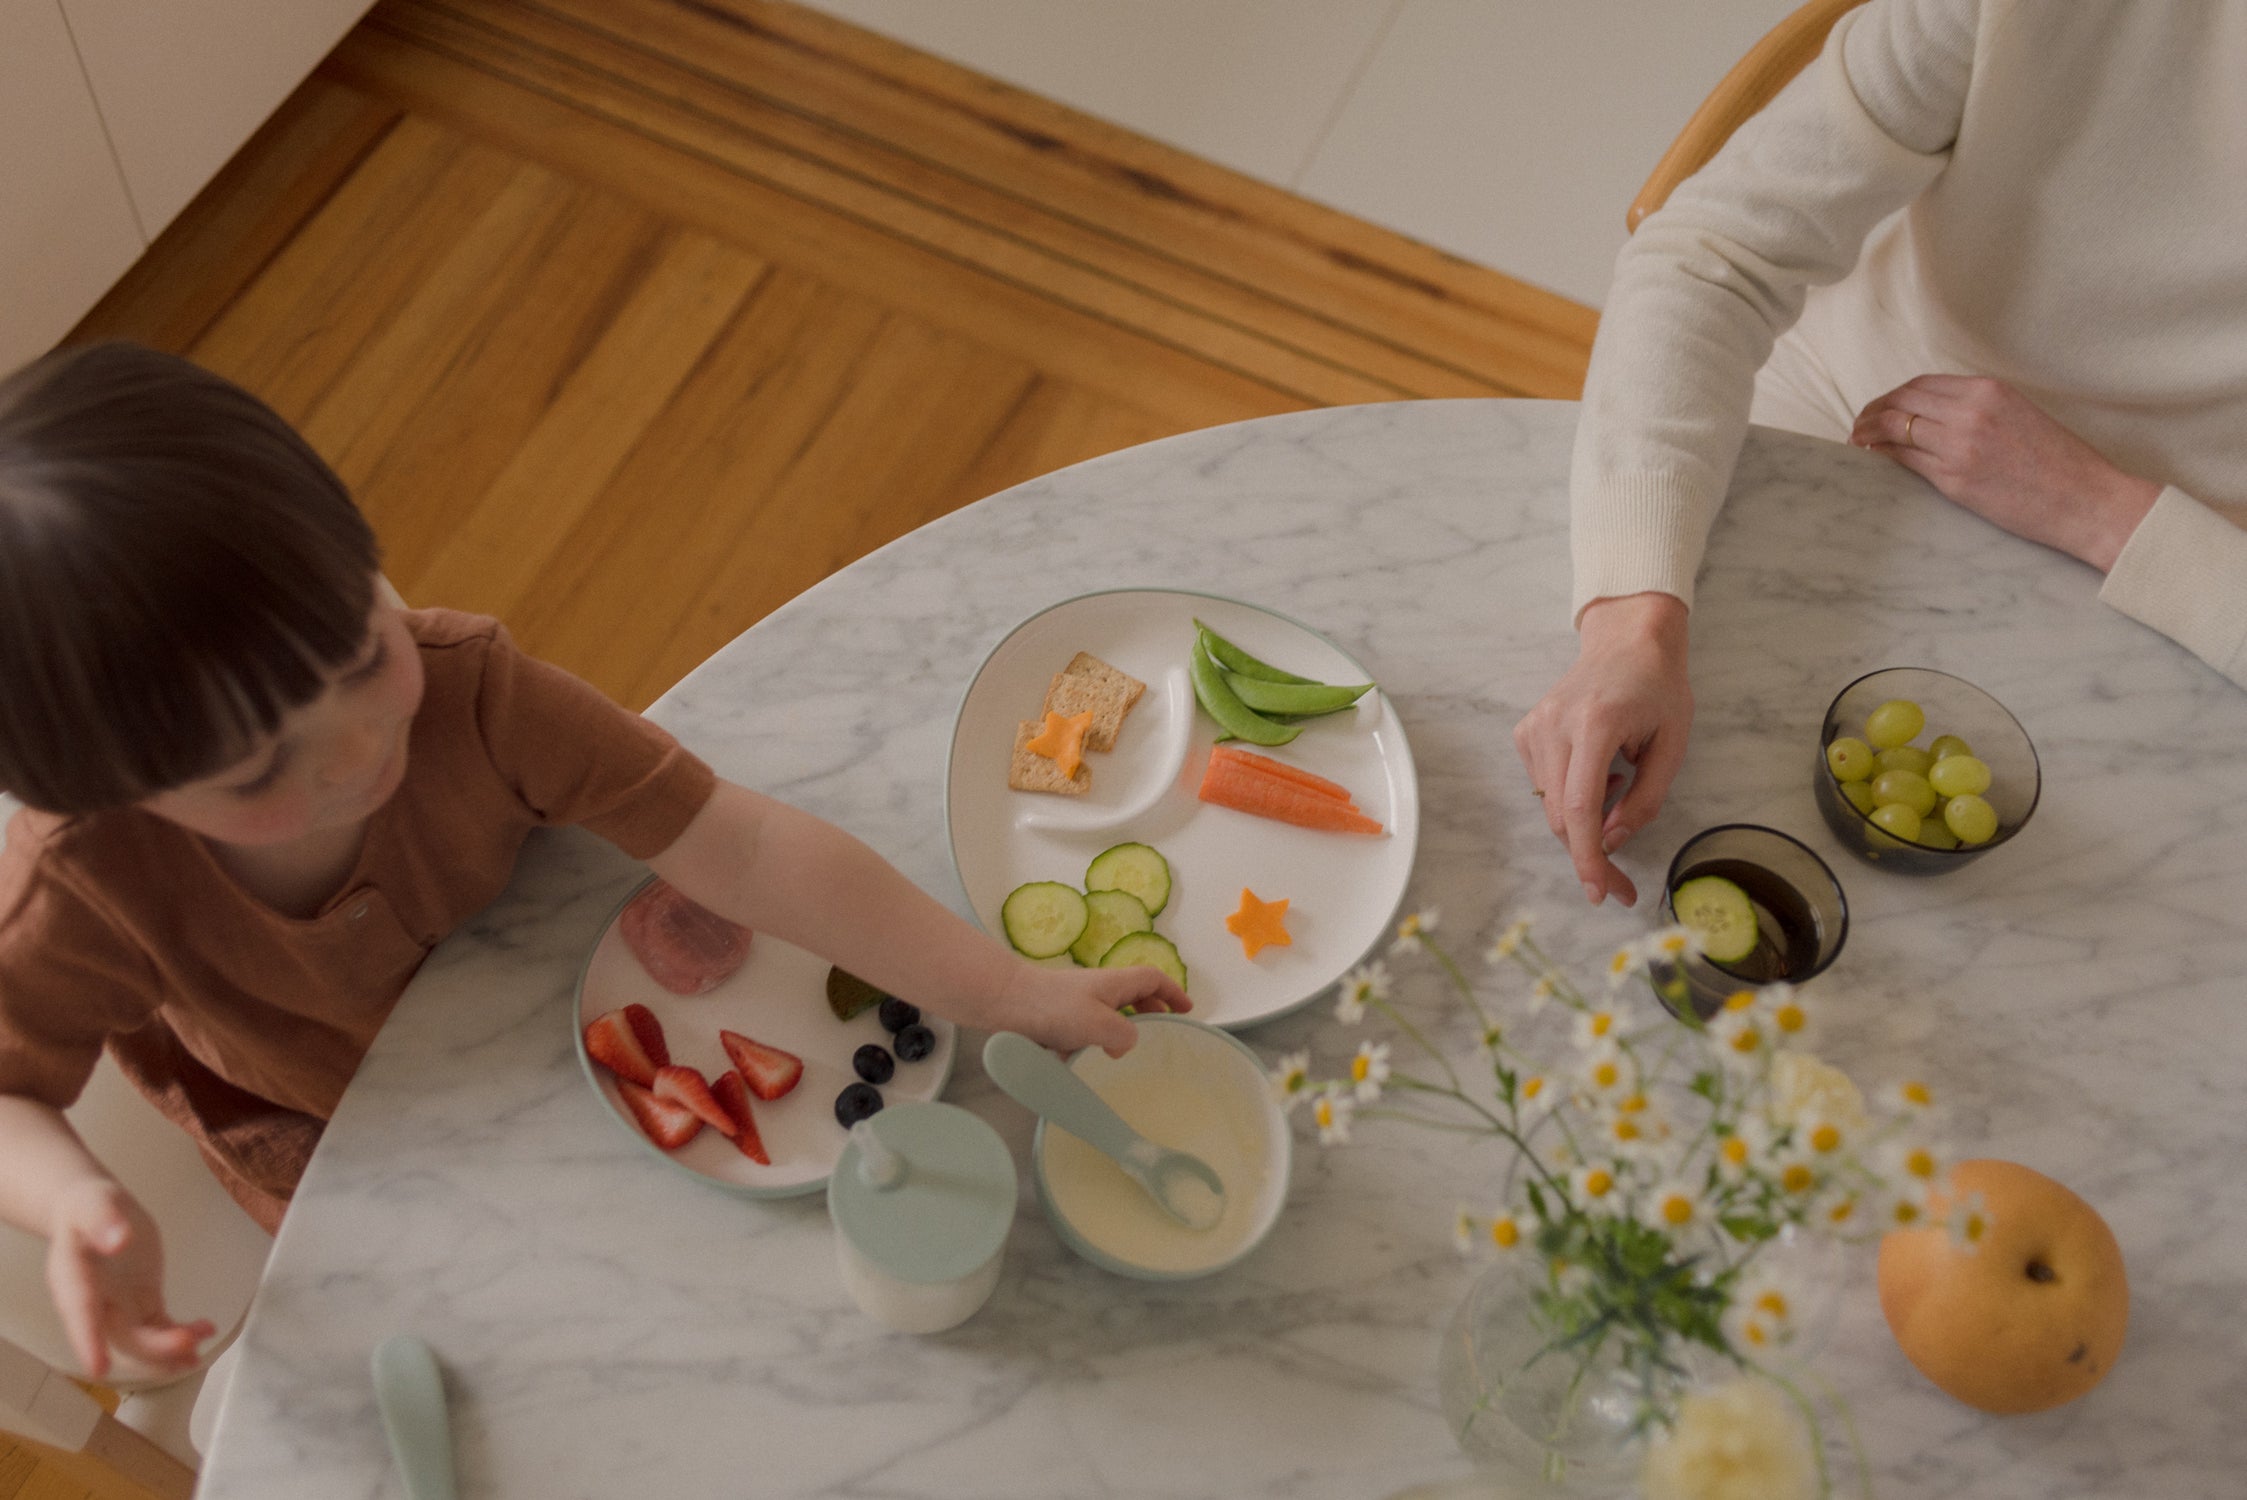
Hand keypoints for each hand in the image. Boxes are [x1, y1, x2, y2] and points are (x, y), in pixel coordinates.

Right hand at [44, 1180, 213, 1379]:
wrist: (93, 1211)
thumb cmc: (88, 1206)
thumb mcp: (93, 1203)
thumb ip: (103, 1219)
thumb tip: (117, 1239)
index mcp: (72, 1278)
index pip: (80, 1312)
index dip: (87, 1341)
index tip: (98, 1369)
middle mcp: (94, 1303)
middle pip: (119, 1336)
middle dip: (152, 1347)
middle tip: (187, 1342)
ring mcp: (118, 1307)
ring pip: (141, 1342)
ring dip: (169, 1351)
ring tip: (201, 1342)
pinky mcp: (141, 1304)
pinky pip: (159, 1330)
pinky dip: (180, 1336)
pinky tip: (204, 1331)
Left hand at [989, 961, 1190, 1057]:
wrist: (1006, 1002)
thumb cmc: (1055, 1008)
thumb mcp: (1099, 1024)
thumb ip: (1123, 1035)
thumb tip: (1125, 1044)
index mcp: (1115, 983)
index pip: (1153, 979)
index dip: (1173, 993)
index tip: (1187, 1010)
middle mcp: (1098, 989)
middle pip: (1134, 995)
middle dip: (1149, 1013)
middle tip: (1159, 1033)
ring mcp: (1076, 1001)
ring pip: (1107, 1014)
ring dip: (1116, 1031)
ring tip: (1119, 1054)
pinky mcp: (1057, 1016)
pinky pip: (1082, 1029)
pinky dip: (1086, 1043)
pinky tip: (1078, 1061)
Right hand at [1513, 593, 1692, 906]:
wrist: (1627, 641)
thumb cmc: (1658, 689)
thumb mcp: (1673, 744)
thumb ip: (1645, 798)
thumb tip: (1612, 841)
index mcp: (1596, 724)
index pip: (1581, 807)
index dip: (1588, 857)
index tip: (1599, 892)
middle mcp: (1555, 725)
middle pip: (1562, 816)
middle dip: (1590, 856)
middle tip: (1620, 884)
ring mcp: (1534, 727)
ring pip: (1551, 806)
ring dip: (1585, 823)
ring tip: (1621, 788)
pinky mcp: (1526, 732)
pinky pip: (1544, 787)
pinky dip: (1572, 797)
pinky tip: (1598, 771)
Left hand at [1851, 375, 2160, 571]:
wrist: (2085, 499)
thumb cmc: (2058, 462)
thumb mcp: (2019, 415)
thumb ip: (1977, 408)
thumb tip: (1930, 414)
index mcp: (1989, 391)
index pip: (1921, 384)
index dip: (1892, 395)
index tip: (1880, 407)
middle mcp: (1970, 412)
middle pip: (1901, 402)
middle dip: (1873, 412)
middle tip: (1858, 425)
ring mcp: (1959, 445)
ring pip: (1896, 429)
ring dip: (1869, 434)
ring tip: (1858, 442)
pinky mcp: (1954, 479)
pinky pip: (1905, 460)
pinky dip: (1884, 456)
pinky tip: (1875, 459)